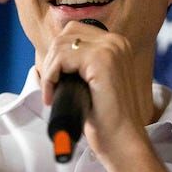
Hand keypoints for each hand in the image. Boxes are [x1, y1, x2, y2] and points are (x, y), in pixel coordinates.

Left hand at [39, 22, 153, 157]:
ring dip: (49, 70)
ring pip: (61, 45)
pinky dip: (50, 77)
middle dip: (52, 60)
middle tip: (50, 87)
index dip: (58, 55)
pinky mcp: (101, 60)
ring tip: (51, 93)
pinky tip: (52, 95)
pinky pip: (61, 58)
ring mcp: (110, 48)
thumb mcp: (93, 82)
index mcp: (116, 44)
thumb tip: (53, 55)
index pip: (74, 31)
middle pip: (66, 34)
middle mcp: (116, 41)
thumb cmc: (107, 118)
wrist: (122, 140)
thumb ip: (81, 63)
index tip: (54, 80)